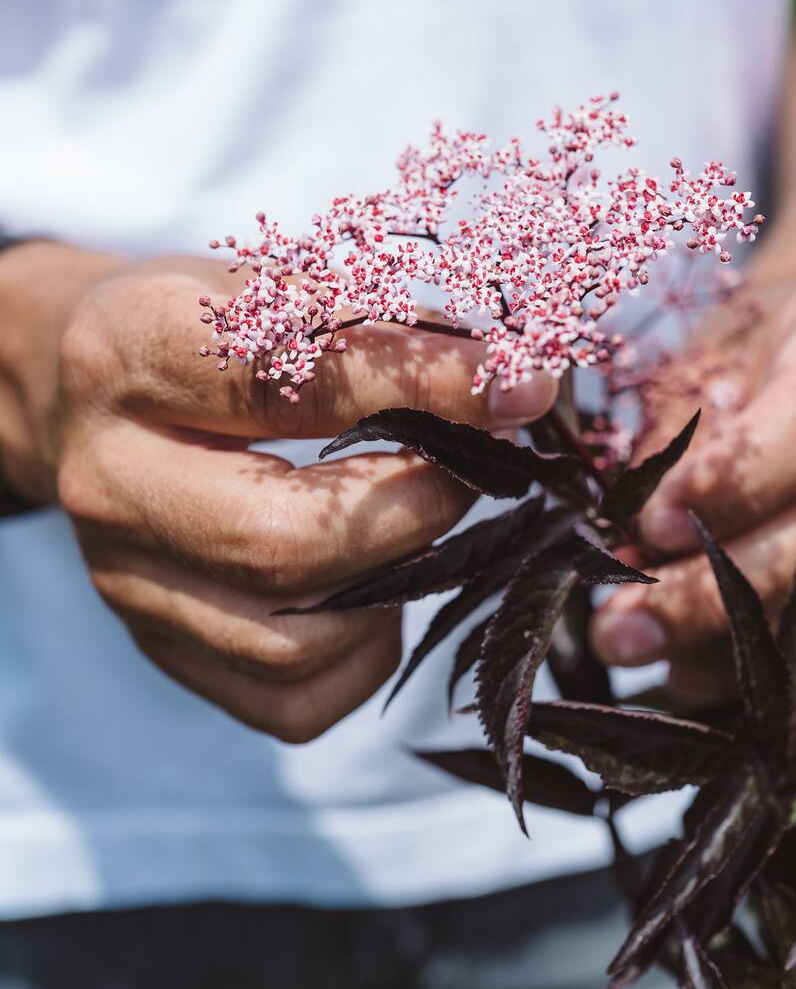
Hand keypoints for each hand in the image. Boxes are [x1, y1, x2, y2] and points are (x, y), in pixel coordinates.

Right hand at [0, 243, 554, 740]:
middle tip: (474, 470)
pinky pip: (288, 700)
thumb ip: (374, 327)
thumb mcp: (265, 289)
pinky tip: (374, 590)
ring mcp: (128, 583)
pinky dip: (362, 654)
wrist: (84, 396)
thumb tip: (508, 382)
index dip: (419, 386)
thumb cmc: (196, 336)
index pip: (286, 383)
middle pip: (284, 541)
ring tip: (420, 524)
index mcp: (130, 358)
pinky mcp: (159, 649)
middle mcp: (112, 484)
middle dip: (416, 509)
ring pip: (292, 640)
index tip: (517, 387)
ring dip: (395, 586)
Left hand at [590, 264, 795, 699]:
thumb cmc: (749, 356)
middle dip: (717, 591)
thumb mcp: (700, 361)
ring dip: (752, 647)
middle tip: (622, 626)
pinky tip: (713, 666)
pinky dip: (795, 671)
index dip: (737, 482)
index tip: (649, 524)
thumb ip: (674, 440)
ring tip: (658, 650)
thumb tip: (634, 542)